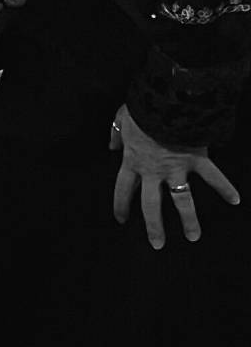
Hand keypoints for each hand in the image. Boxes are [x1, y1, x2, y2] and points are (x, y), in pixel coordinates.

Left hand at [110, 105, 240, 248]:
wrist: (164, 102)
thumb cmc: (142, 109)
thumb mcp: (121, 120)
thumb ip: (116, 135)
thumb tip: (111, 146)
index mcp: (132, 161)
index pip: (123, 189)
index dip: (121, 205)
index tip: (121, 220)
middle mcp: (153, 170)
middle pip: (151, 205)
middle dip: (154, 226)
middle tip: (157, 244)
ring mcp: (176, 168)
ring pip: (182, 200)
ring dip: (188, 219)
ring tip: (193, 237)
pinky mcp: (196, 160)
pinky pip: (213, 176)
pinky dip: (225, 187)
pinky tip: (235, 200)